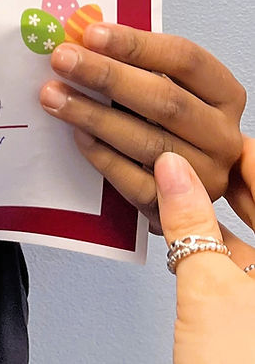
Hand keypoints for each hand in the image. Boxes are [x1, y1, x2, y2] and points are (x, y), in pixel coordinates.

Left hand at [39, 24, 245, 231]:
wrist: (181, 188)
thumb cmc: (163, 118)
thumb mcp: (163, 84)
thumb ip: (136, 62)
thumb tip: (83, 34)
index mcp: (225, 94)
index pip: (186, 59)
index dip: (136, 44)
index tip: (91, 33)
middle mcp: (222, 136)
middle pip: (166, 100)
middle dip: (107, 76)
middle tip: (62, 59)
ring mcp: (205, 177)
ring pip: (149, 142)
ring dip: (94, 115)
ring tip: (53, 95)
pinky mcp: (179, 213)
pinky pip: (136, 183)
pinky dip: (103, 157)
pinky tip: (77, 135)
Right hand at [155, 150, 254, 361]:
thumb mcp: (210, 291)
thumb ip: (189, 221)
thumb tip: (171, 167)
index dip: (241, 149)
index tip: (205, 127)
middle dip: (220, 178)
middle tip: (183, 150)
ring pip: (248, 238)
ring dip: (211, 211)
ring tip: (172, 185)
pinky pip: (238, 266)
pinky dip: (209, 245)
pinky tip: (177, 233)